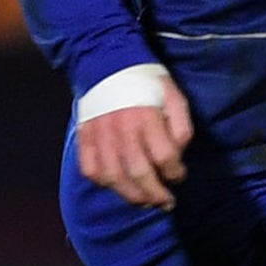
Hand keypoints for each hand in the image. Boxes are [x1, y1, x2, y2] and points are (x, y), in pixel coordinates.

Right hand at [78, 76, 193, 207]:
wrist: (107, 63)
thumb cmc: (146, 83)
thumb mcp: (174, 96)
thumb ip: (181, 126)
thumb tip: (177, 154)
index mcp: (147, 117)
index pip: (165, 157)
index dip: (176, 172)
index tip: (179, 176)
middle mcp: (122, 129)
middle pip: (139, 172)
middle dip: (156, 194)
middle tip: (166, 203)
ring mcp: (100, 135)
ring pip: (114, 177)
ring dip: (131, 195)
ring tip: (144, 201)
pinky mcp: (84, 137)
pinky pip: (90, 169)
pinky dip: (104, 182)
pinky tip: (117, 185)